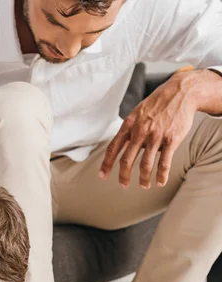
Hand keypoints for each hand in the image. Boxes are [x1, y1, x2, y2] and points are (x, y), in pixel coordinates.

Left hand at [99, 71, 198, 188]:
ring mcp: (156, 136)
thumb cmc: (158, 103)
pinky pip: (164, 163)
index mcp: (130, 124)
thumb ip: (130, 129)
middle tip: (123, 185)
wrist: (182, 91)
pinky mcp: (171, 139)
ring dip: (144, 179)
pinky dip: (161, 175)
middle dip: (123, 176)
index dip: (106, 164)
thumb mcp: (138, 112)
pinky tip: (160, 182)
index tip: (102, 176)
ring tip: (144, 186)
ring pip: (145, 164)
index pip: (113, 147)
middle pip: (126, 160)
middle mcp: (140, 131)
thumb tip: (124, 147)